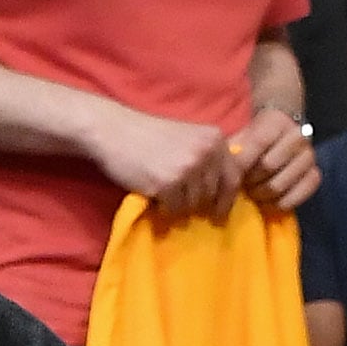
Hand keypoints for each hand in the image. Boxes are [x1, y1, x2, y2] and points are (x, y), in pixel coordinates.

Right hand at [91, 106, 238, 219]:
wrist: (113, 131)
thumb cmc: (146, 135)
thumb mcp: (188, 138)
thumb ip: (206, 157)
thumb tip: (219, 191)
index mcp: (215, 140)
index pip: (233, 178)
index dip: (226, 199)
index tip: (218, 214)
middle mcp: (206, 153)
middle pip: (212, 194)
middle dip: (197, 203)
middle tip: (181, 203)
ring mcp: (188, 169)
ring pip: (193, 205)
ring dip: (179, 206)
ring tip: (164, 194)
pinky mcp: (168, 184)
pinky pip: (174, 209)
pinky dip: (164, 209)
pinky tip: (153, 195)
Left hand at [228, 105, 318, 211]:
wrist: (278, 140)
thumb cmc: (253, 143)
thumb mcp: (240, 139)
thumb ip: (232, 151)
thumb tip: (221, 171)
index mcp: (278, 122)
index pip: (258, 143)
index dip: (242, 163)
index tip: (232, 174)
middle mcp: (299, 137)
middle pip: (268, 166)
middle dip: (250, 180)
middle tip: (243, 183)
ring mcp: (309, 157)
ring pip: (279, 185)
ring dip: (261, 194)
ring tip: (253, 191)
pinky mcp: (315, 176)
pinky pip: (296, 198)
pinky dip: (277, 205)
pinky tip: (267, 201)